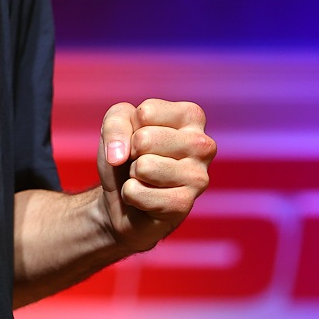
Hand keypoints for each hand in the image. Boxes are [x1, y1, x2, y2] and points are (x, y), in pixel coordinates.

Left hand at [97, 98, 214, 252]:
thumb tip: (119, 156)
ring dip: (132, 174)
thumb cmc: (127, 155)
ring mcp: (198, 177)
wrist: (122, 198)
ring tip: (145, 179)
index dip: (131, 128)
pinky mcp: (184, 205)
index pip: (146, 113)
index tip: (140, 138)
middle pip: (144, 139)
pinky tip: (146, 198)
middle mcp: (203, 145)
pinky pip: (137, 193)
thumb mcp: (115, 125)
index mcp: (192, 116)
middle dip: (131, 152)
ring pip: (143, 167)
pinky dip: (130, 195)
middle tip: (141, 162)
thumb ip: (115, 122)